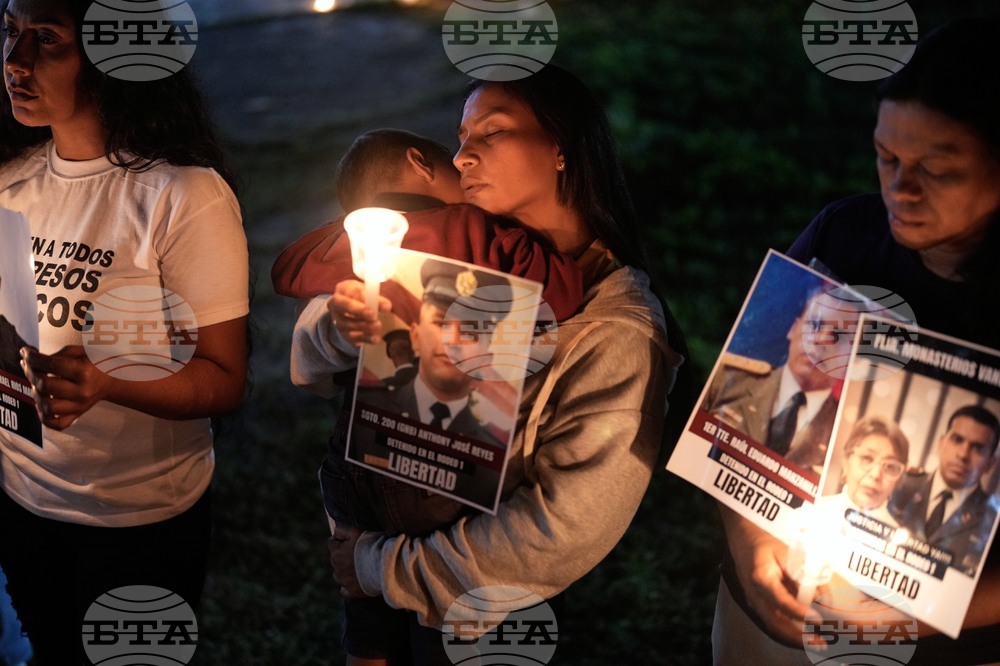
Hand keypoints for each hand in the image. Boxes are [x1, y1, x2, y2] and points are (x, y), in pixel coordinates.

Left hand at [20, 345, 110, 429]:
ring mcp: (79, 406)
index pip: (50, 365)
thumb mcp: (81, 352)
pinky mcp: (76, 415)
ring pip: (47, 406)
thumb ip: (58, 355)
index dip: (33, 358)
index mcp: (84, 372)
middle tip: (28, 365)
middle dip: (31, 372)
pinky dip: (44, 415)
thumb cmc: (96, 363)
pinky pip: (55, 423)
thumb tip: (32, 359)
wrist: (113, 381)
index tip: (25, 352)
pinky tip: (42, 402)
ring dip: (35, 393)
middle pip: (45, 385)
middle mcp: (82, 392)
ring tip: (36, 383)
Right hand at [327, 280, 389, 345]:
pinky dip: (365, 338)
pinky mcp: (344, 334)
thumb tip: (387, 307)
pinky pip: (352, 338)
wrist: (358, 311)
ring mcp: (338, 320)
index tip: (374, 302)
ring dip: (364, 326)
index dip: (362, 297)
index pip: (350, 291)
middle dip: (358, 311)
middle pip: (343, 306)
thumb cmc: (364, 298)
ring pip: (347, 324)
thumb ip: (377, 299)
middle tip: (373, 315)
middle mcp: (336, 305)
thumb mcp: (371, 293)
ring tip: (378, 325)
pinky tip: (375, 338)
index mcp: (343, 290)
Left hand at [328, 524, 367, 598]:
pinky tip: (357, 581)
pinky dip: (348, 586)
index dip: (341, 540)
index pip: (331, 542)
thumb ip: (341, 529)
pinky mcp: (351, 592)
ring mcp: (344, 581)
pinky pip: (344, 590)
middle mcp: (337, 568)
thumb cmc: (370, 547)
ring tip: (360, 566)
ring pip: (339, 574)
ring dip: (345, 570)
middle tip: (358, 552)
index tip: (351, 540)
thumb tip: (334, 528)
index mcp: (336, 553)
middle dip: (343, 555)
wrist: (383, 566)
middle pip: (335, 558)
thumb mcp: (355, 531)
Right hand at [719, 507, 821, 647]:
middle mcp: (753, 592)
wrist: (743, 530)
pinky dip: (788, 629)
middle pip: (774, 622)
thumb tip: (826, 598)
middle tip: (821, 645)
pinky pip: (771, 619)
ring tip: (816, 644)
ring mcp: (752, 598)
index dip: (800, 613)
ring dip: (794, 637)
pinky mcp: (755, 600)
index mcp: (760, 577)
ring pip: (772, 624)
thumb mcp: (788, 551)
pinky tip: (804, 634)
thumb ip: (805, 574)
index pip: (781, 601)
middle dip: (798, 637)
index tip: (819, 621)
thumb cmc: (767, 537)